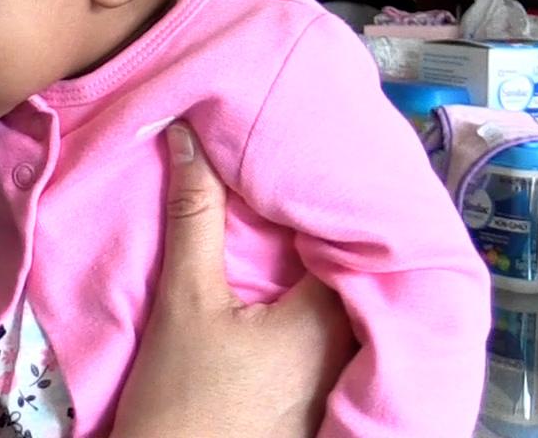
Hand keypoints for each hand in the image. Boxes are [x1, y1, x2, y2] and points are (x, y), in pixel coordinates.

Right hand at [113, 124, 355, 437]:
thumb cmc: (181, 398)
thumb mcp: (184, 298)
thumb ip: (194, 217)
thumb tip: (188, 137)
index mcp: (331, 321)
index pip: (353, 237)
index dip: (332, 193)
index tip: (310, 156)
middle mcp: (354, 350)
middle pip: (356, 268)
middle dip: (331, 225)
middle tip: (301, 175)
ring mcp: (342, 380)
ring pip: (349, 302)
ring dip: (327, 263)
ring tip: (296, 217)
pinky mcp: (326, 400)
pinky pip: (339, 334)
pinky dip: (321, 301)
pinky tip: (290, 280)